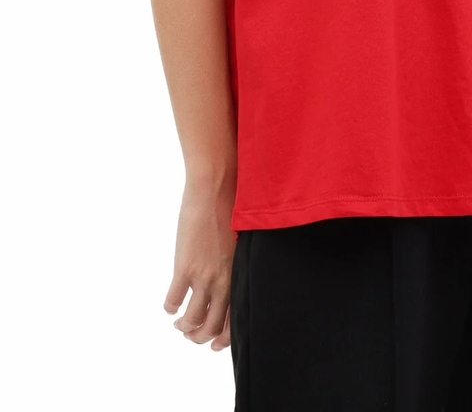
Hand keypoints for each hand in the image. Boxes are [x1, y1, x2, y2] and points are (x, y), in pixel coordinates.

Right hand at [163, 176, 237, 350]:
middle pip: (211, 326)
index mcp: (239, 275)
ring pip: (191, 319)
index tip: (214, 343)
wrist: (217, 188)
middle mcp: (223, 281)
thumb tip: (230, 278)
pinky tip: (169, 305)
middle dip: (199, 337)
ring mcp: (203, 276)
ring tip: (178, 323)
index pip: (234, 320)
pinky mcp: (184, 267)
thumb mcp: (242, 242)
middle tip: (191, 335)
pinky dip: (169, 307)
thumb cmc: (233, 207)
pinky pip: (173, 299)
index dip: (223, 338)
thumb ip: (237, 264)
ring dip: (183, 326)